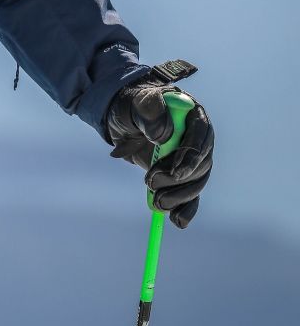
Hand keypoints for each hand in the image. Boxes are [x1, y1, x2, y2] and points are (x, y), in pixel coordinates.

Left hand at [104, 64, 213, 227]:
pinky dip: (186, 209)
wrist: (125, 119)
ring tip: (156, 203)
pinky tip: (178, 221)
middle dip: (178, 179)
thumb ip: (149, 112)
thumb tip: (165, 134)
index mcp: (193, 115)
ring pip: (196, 182)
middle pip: (201, 163)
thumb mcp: (136, 103)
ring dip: (178, 196)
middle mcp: (199, 138)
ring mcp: (192, 159)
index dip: (190, 155)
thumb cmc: (132, 106)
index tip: (175, 172)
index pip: (201, 136)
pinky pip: (191, 195)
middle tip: (151, 184)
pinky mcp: (183, 176)